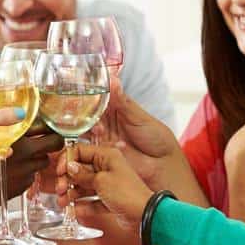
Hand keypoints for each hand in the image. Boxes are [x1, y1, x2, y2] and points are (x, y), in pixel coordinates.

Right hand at [0, 133, 63, 214]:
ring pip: (43, 162)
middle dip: (52, 142)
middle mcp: (25, 155)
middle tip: (46, 141)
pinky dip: (24, 174)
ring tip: (22, 157)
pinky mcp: (21, 187)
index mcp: (16, 137)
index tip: (45, 127)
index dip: (48, 127)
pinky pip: (30, 177)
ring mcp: (25, 173)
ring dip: (37, 159)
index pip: (47, 128)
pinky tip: (10, 172)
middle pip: (54, 144)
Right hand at [54, 144, 152, 225]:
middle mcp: (107, 168)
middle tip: (60, 190)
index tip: (59, 172)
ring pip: (84, 186)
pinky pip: (92, 201)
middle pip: (80, 170)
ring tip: (63, 203)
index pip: (80, 151)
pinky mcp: (110, 199)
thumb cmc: (127, 194)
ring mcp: (108, 184)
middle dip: (67, 180)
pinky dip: (83, 206)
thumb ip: (82, 174)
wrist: (144, 215)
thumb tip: (69, 167)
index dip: (67, 160)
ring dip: (72, 194)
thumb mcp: (101, 181)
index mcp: (107, 156)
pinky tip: (75, 211)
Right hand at [89, 74, 179, 189]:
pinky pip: (90, 147)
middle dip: (83, 113)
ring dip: (88, 129)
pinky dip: (94, 143)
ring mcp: (104, 138)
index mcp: (117, 109)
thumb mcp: (139, 116)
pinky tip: (105, 140)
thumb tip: (113, 80)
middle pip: (88, 115)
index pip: (98, 99)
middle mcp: (108, 123)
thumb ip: (122, 101)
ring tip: (99, 128)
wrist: (163, 164)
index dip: (88, 96)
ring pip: (86, 131)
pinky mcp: (102, 153)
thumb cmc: (157, 137)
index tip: (81, 92)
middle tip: (83, 112)